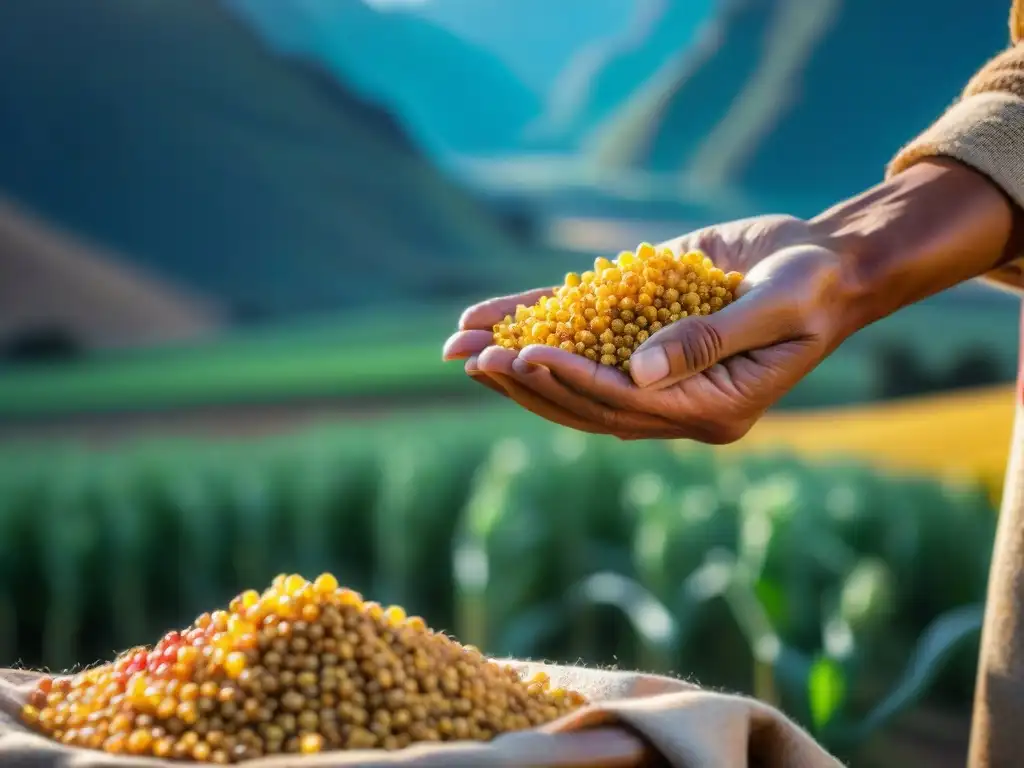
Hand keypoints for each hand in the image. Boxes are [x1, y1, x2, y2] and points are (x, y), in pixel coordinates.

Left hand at [443, 215, 856, 441]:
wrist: (823, 265)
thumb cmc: (813, 286)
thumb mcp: (777, 307)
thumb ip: (709, 339)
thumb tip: (637, 372)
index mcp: (712, 409)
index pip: (628, 404)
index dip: (575, 380)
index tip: (526, 356)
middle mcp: (674, 399)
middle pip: (586, 400)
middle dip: (527, 379)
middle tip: (473, 359)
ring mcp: (654, 370)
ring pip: (573, 373)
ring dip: (514, 360)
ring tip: (457, 347)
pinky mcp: (640, 331)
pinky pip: (581, 331)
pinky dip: (536, 320)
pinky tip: (489, 314)